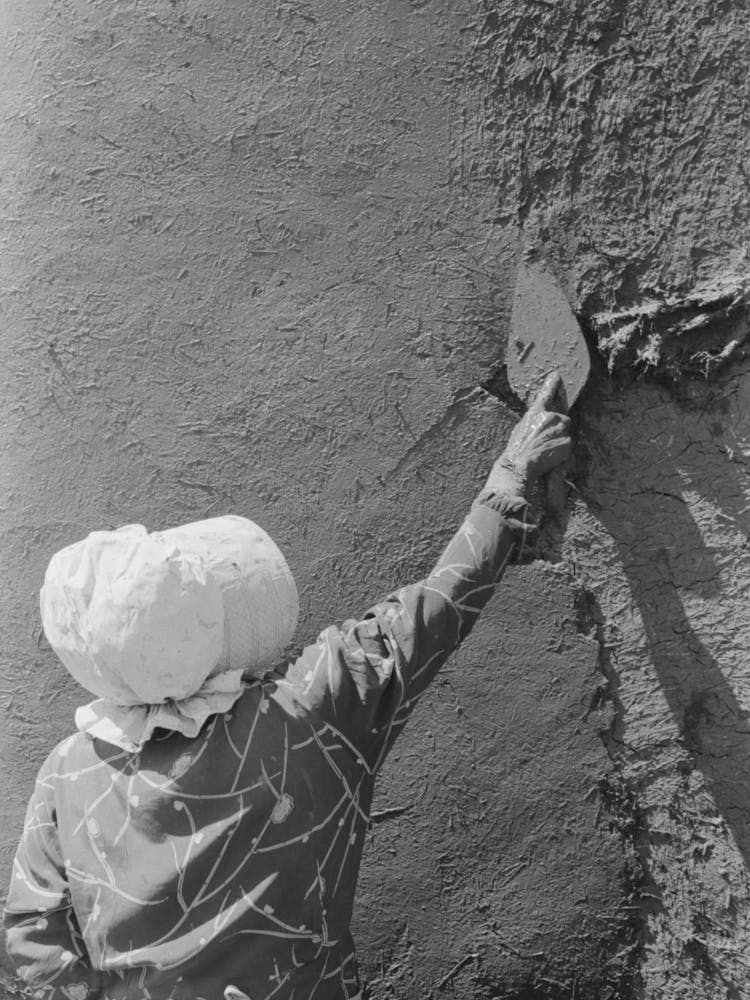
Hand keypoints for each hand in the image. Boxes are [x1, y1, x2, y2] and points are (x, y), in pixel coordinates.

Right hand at [485, 372, 571, 496]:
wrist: (519, 465)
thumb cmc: (516, 450)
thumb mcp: (521, 428)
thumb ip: (533, 420)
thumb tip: (540, 420)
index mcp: (537, 411)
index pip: (546, 393)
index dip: (552, 384)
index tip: (557, 375)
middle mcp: (551, 416)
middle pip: (562, 419)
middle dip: (557, 428)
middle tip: (545, 441)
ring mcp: (560, 429)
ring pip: (565, 432)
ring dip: (559, 439)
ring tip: (546, 450)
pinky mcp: (567, 441)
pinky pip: (567, 444)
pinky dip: (562, 450)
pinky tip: (550, 456)